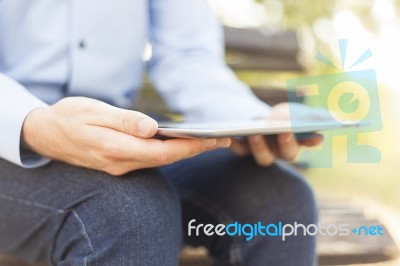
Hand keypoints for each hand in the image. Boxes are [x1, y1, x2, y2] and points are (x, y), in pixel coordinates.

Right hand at [22, 97, 230, 174]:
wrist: (45, 134)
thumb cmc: (69, 117)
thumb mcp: (93, 112)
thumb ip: (123, 121)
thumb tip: (152, 128)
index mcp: (115, 148)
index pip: (162, 152)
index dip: (189, 147)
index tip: (213, 140)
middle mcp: (120, 162)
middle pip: (166, 159)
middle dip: (195, 150)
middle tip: (223, 140)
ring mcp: (119, 166)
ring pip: (159, 161)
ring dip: (185, 152)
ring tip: (209, 141)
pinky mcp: (118, 163)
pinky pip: (150, 160)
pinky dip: (169, 153)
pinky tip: (181, 145)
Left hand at [230, 103, 323, 165]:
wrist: (256, 118)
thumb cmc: (282, 116)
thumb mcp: (298, 112)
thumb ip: (315, 117)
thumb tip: (334, 118)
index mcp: (294, 145)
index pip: (306, 145)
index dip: (310, 142)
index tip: (318, 136)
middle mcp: (278, 154)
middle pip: (285, 155)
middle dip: (286, 143)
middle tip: (284, 131)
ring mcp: (260, 153)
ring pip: (263, 157)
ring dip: (260, 146)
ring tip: (255, 133)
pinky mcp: (242, 149)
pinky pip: (238, 149)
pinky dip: (234, 143)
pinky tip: (229, 134)